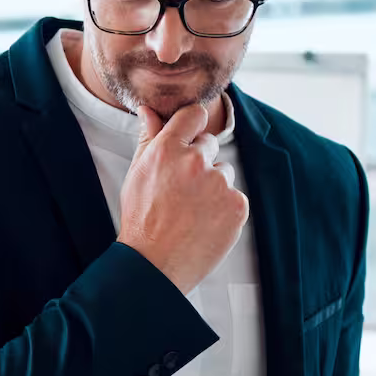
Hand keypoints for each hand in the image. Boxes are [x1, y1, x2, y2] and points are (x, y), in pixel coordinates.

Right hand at [117, 102, 248, 293]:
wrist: (154, 266)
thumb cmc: (141, 220)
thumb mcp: (137, 174)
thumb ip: (148, 138)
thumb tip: (148, 110)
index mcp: (167, 149)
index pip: (194, 115)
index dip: (192, 127)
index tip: (189, 139)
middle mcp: (195, 161)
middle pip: (210, 144)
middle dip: (200, 162)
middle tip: (181, 192)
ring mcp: (219, 184)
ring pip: (223, 173)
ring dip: (213, 186)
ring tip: (192, 212)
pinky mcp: (237, 205)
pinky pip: (235, 197)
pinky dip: (224, 208)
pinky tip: (204, 223)